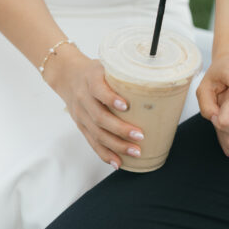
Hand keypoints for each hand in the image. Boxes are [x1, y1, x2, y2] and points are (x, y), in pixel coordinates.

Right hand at [43, 44, 144, 168]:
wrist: (67, 76)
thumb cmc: (95, 72)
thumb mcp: (107, 66)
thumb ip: (126, 75)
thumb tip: (160, 86)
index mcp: (91, 79)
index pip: (98, 89)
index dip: (110, 98)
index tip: (125, 106)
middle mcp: (83, 98)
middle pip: (99, 117)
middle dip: (120, 129)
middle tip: (140, 135)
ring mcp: (81, 114)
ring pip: (96, 133)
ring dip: (116, 145)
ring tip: (135, 152)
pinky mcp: (81, 126)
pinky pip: (92, 142)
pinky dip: (105, 154)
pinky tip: (118, 162)